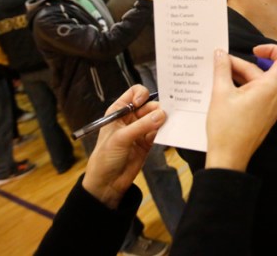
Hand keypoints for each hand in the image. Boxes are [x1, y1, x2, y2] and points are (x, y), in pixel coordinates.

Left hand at [82, 85, 164, 208]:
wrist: (107, 183)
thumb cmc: (106, 157)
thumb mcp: (121, 138)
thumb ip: (142, 126)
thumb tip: (162, 115)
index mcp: (119, 111)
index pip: (134, 93)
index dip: (141, 95)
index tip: (144, 103)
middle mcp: (131, 118)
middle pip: (149, 105)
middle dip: (158, 108)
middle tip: (167, 115)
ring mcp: (140, 130)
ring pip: (156, 118)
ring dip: (163, 120)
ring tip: (169, 124)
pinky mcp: (148, 142)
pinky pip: (160, 132)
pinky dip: (164, 131)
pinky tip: (167, 134)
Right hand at [205, 45, 276, 170]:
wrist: (229, 158)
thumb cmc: (226, 127)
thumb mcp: (221, 93)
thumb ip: (222, 69)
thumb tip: (220, 53)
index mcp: (271, 87)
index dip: (272, 49)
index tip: (253, 49)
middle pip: (263, 71)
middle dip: (241, 66)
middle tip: (219, 65)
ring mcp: (273, 107)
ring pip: (259, 83)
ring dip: (241, 78)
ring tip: (219, 78)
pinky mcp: (266, 116)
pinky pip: (259, 95)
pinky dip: (245, 89)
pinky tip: (227, 90)